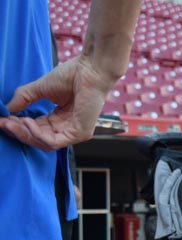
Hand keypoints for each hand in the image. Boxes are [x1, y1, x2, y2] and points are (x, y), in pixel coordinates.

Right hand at [0, 56, 117, 150]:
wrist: (89, 70)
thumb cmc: (71, 76)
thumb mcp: (40, 89)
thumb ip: (23, 99)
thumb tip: (5, 111)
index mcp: (59, 120)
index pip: (36, 129)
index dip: (18, 126)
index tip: (1, 120)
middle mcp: (67, 128)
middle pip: (38, 139)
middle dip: (18, 131)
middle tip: (3, 123)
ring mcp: (74, 133)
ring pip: (44, 143)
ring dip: (25, 133)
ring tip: (12, 122)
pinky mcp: (80, 134)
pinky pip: (54, 141)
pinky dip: (37, 134)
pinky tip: (27, 122)